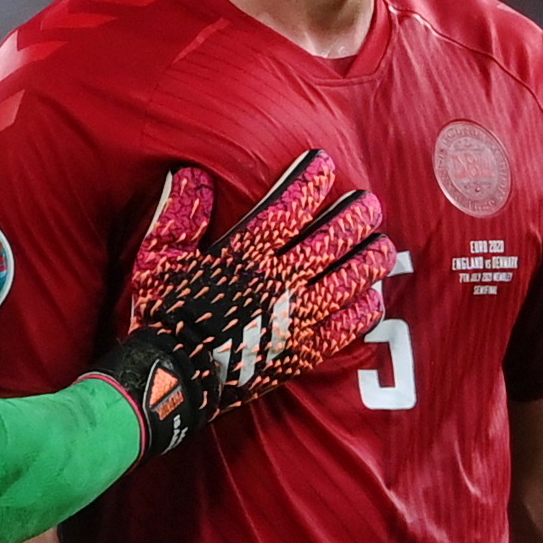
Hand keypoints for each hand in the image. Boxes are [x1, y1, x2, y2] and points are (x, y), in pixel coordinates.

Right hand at [86, 150, 394, 460]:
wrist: (170, 378)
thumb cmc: (163, 313)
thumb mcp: (159, 257)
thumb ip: (180, 215)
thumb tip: (193, 173)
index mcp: (244, 254)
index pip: (288, 208)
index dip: (310, 183)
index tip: (325, 163)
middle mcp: (277, 282)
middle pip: (329, 240)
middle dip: (354, 217)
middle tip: (371, 203)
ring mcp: (294, 319)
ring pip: (346, 281)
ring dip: (368, 259)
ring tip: (382, 243)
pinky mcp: (301, 353)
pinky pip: (344, 329)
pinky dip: (362, 311)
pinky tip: (373, 297)